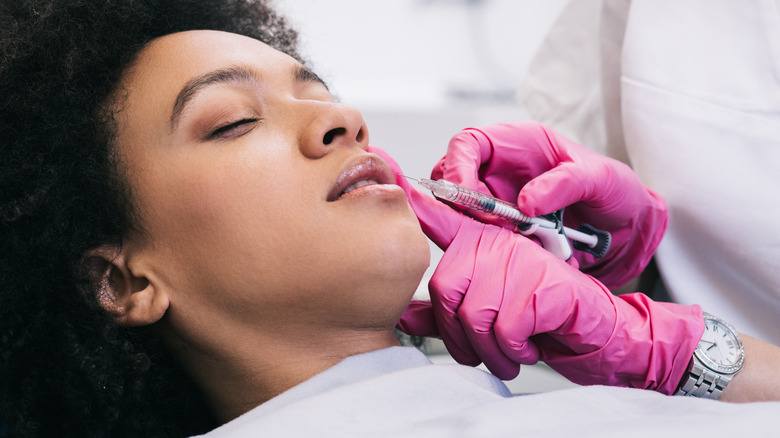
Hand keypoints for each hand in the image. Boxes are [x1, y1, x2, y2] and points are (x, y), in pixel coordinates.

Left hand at [370, 145, 701, 392]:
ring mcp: (523, 261)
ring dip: (487, 351)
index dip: (416, 198)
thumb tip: (403, 316)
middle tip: (477, 351)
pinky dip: (514, 351)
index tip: (394, 175)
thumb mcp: (489, 314)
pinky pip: (504, 328)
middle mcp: (500, 244)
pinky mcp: (543, 286)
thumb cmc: (541, 320)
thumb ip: (447, 311)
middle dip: (455, 336)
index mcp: (483, 244)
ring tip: (505, 354)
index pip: (442, 216)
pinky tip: (528, 347)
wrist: (601, 332)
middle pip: (444, 287)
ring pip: (472, 314)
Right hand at [432, 121, 666, 288]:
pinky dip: (492, 248)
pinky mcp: (504, 232)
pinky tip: (519, 254)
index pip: (469, 143)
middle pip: (453, 179)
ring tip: (513, 240)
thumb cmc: (615, 191)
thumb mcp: (600, 179)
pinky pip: (482, 239)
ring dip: (476, 229)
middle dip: (460, 203)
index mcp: (519, 144)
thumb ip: (564, 184)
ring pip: (463, 214)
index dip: (456, 165)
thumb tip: (525, 203)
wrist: (627, 230)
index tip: (462, 193)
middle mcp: (501, 171)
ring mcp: (500, 203)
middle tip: (489, 225)